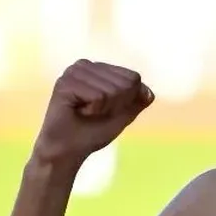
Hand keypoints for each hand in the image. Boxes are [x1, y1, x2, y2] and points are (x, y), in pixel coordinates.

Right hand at [34, 60, 153, 166]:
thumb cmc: (92, 132)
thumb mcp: (122, 116)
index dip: (128, 101)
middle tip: (94, 113)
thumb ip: (137, 102)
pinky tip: (77, 112)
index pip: (133, 78)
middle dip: (117, 105)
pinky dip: (93, 111)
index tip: (107, 110)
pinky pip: (99, 97)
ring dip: (104, 109)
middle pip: (126, 83)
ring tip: (85, 112)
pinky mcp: (65, 82)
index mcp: (99, 69)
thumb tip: (149, 93)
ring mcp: (74, 72)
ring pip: (113, 90)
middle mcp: (85, 65)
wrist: (67, 150)